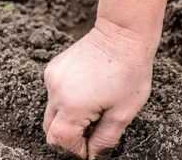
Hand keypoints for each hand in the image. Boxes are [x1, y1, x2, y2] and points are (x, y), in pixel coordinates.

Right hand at [41, 0, 181, 157]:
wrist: (124, 34)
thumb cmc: (130, 72)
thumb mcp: (124, 111)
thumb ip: (105, 138)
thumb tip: (93, 155)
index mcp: (72, 105)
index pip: (61, 141)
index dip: (75, 150)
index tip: (91, 149)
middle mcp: (56, 92)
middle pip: (51, 129)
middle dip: (70, 136)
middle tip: (93, 132)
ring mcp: (52, 78)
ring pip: (52, 111)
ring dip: (69, 117)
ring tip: (95, 107)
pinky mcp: (53, 68)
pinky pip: (55, 93)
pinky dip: (67, 100)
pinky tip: (89, 91)